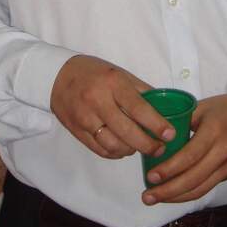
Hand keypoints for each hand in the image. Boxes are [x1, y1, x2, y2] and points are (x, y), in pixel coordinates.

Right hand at [50, 55, 175, 159]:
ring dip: (131, 150)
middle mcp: (98, 101)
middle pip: (126, 132)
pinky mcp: (76, 131)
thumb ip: (141, 90)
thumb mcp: (120, 73)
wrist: (57, 76)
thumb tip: (165, 106)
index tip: (169, 134)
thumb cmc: (94, 72)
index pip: (138, 108)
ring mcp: (85, 118)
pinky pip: (100, 150)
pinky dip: (115, 153)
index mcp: (113, 83)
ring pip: (113, 145)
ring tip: (140, 146)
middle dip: (147, 145)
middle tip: (159, 149)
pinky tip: (123, 147)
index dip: (156, 124)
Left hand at [141, 89, 226, 204]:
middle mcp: (223, 152)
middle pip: (194, 178)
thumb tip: (157, 134)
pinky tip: (174, 194)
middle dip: (169, 190)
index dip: (169, 169)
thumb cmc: (225, 107)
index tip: (150, 177)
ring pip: (201, 188)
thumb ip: (181, 121)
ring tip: (155, 198)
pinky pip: (207, 187)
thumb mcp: (201, 107)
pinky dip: (189, 193)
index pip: (189, 156)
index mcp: (214, 131)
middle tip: (147, 195)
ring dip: (177, 197)